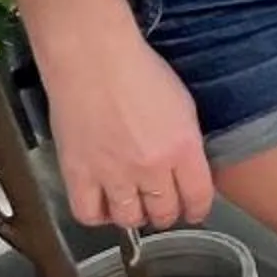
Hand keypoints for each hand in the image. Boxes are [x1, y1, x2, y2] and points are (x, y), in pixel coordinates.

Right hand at [39, 26, 215, 231]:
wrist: (92, 57)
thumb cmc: (137, 69)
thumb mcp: (182, 104)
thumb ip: (186, 142)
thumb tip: (187, 168)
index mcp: (183, 148)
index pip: (198, 197)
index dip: (197, 209)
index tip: (194, 211)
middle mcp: (150, 167)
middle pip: (164, 211)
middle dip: (166, 214)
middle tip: (163, 209)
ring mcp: (112, 173)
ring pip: (129, 219)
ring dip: (136, 217)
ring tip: (135, 208)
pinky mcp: (78, 173)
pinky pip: (89, 213)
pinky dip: (98, 216)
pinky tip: (104, 206)